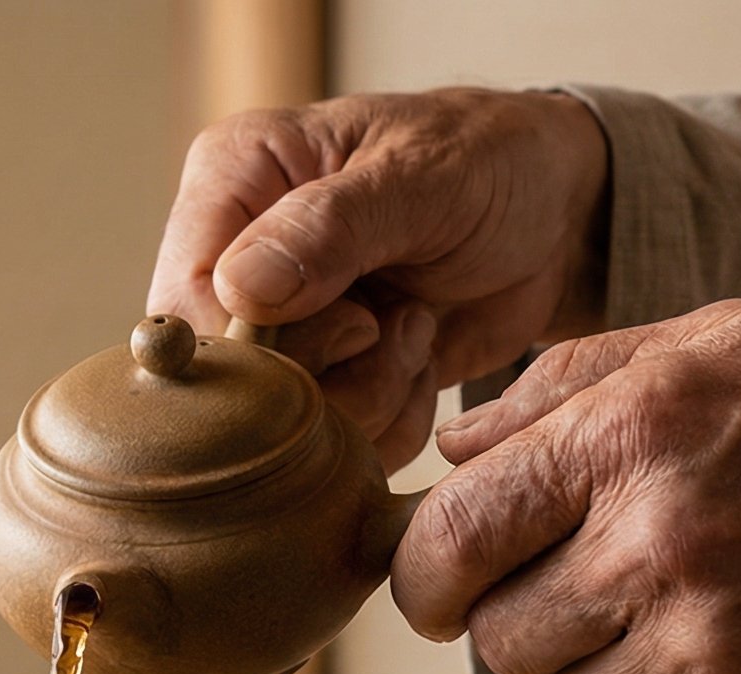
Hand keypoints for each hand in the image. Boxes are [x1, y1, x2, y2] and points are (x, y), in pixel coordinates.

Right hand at [146, 89, 609, 468]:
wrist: (554, 211)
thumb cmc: (486, 161)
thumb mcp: (421, 178)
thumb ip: (330, 228)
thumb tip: (241, 289)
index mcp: (234, 182)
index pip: (186, 301)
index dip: (257, 346)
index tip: (354, 325)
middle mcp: (236, 259)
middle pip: (231, 379)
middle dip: (329, 376)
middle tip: (398, 319)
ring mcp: (279, 329)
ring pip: (281, 428)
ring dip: (370, 397)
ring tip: (417, 327)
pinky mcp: (324, 382)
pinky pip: (335, 445)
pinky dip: (394, 420)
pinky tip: (421, 356)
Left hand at [393, 300, 740, 673]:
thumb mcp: (726, 337)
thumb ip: (571, 383)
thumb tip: (453, 447)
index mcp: (631, 436)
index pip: (451, 540)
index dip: (428, 576)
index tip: (444, 588)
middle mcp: (657, 546)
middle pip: (500, 638)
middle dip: (529, 620)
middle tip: (604, 589)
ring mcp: (711, 650)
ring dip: (612, 673)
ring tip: (704, 613)